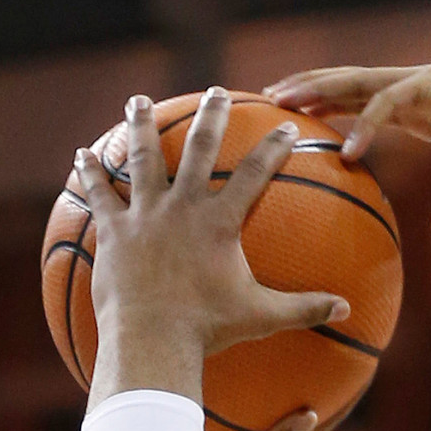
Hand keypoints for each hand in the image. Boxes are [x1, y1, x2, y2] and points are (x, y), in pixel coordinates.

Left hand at [72, 90, 348, 400]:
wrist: (152, 339)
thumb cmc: (208, 330)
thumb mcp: (262, 317)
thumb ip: (304, 308)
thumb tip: (347, 309)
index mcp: (219, 222)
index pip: (255, 174)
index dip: (274, 148)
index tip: (288, 128)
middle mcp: (182, 207)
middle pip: (199, 149)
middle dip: (211, 116)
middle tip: (216, 91)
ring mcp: (145, 214)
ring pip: (143, 157)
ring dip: (142, 126)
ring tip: (139, 101)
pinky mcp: (113, 230)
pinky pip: (99, 193)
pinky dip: (91, 172)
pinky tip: (82, 154)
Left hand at [267, 66, 430, 238]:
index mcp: (421, 107)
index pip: (360, 98)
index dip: (325, 102)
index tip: (289, 115)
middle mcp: (419, 87)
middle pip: (349, 82)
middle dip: (307, 87)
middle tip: (264, 99)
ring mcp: (428, 83)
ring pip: (360, 82)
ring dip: (321, 91)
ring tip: (286, 105)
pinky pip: (392, 105)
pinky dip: (367, 123)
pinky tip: (346, 147)